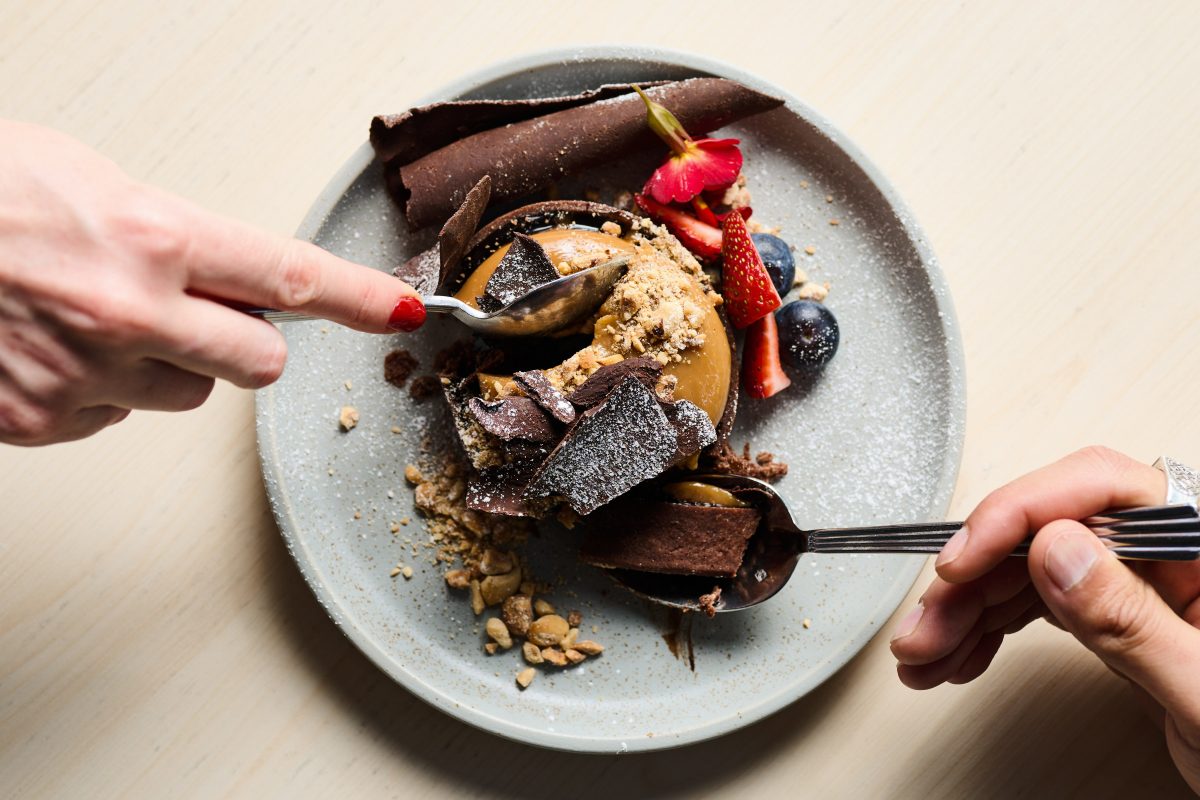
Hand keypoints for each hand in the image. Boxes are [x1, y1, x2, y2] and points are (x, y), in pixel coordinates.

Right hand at [0, 120, 423, 445]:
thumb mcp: (89, 180)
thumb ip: (172, 232)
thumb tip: (222, 269)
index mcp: (153, 238)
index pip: (291, 279)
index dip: (361, 300)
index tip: (405, 312)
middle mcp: (132, 314)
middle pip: (258, 365)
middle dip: (244, 344)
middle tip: (196, 312)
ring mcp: (86, 376)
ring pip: (187, 396)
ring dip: (167, 365)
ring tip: (95, 319)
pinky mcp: (40, 421)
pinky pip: (113, 417)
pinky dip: (98, 389)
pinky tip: (51, 347)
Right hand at [890, 446, 1199, 791]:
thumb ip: (1134, 622)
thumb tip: (1056, 550)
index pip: (1101, 489)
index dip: (1019, 512)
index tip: (963, 557)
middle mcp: (1172, 553)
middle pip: (1048, 532)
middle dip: (974, 581)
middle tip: (928, 627)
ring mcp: (1144, 584)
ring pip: (1030, 569)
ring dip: (967, 612)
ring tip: (925, 654)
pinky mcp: (1120, 617)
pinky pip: (1039, 605)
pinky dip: (990, 631)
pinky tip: (961, 656)